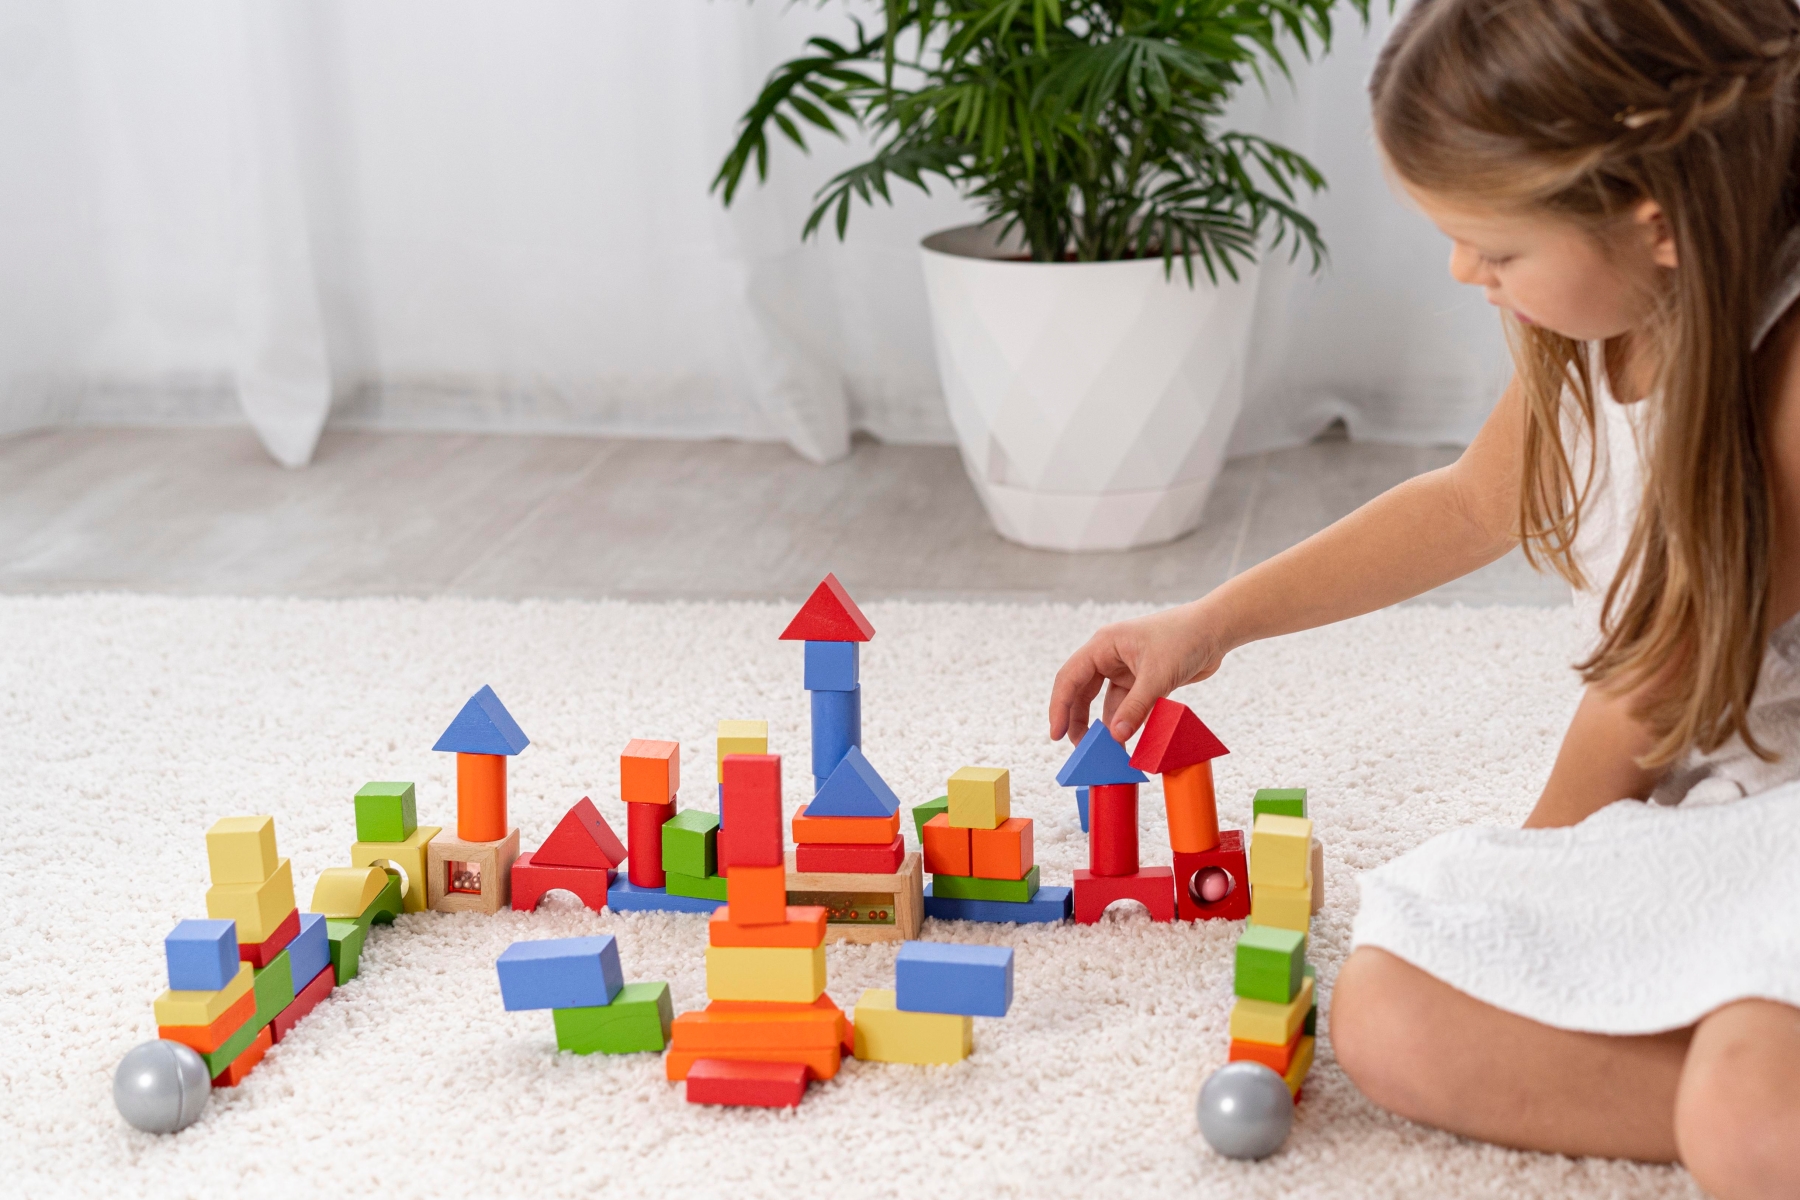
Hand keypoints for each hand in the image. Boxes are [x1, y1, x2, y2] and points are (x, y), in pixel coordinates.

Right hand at [1047, 601, 1226, 745]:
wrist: (1216, 629)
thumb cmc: (1185, 638)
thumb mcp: (1158, 675)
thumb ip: (1136, 707)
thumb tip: (1116, 736)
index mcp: (1104, 646)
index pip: (1070, 678)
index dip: (1059, 707)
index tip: (1056, 733)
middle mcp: (1110, 656)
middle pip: (1083, 692)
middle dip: (1079, 721)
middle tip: (1082, 749)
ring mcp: (1126, 669)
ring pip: (1106, 702)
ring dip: (1106, 725)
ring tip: (1106, 751)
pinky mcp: (1143, 681)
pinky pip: (1127, 706)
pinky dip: (1127, 723)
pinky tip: (1128, 741)